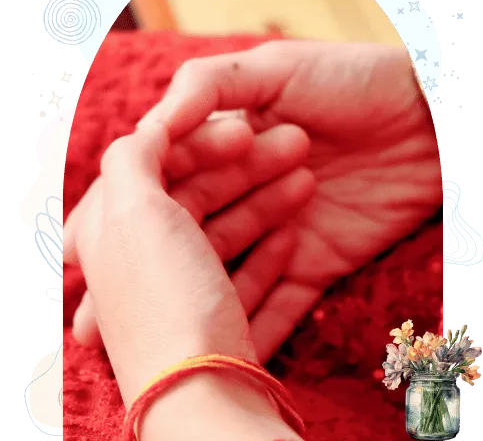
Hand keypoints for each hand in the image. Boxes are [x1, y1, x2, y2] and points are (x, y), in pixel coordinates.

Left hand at [67, 117, 314, 348]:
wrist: (210, 404)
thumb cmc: (166, 298)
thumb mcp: (134, 215)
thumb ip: (131, 162)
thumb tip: (147, 129)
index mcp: (122, 234)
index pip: (162, 169)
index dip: (201, 145)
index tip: (243, 134)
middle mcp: (158, 261)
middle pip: (206, 197)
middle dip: (249, 171)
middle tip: (299, 149)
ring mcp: (200, 293)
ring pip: (236, 231)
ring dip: (270, 204)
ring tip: (308, 184)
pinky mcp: (236, 321)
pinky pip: (255, 277)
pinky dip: (273, 254)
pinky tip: (296, 237)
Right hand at [139, 40, 442, 361]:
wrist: (427, 119)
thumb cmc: (351, 80)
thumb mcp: (271, 68)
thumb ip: (205, 89)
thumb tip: (150, 128)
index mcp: (229, 147)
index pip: (164, 182)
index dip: (128, 212)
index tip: (86, 250)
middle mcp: (246, 193)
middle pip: (190, 234)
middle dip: (155, 269)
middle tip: (107, 310)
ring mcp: (280, 232)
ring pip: (229, 272)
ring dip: (200, 295)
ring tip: (168, 319)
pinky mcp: (317, 259)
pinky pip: (283, 303)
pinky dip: (258, 325)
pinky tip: (227, 348)